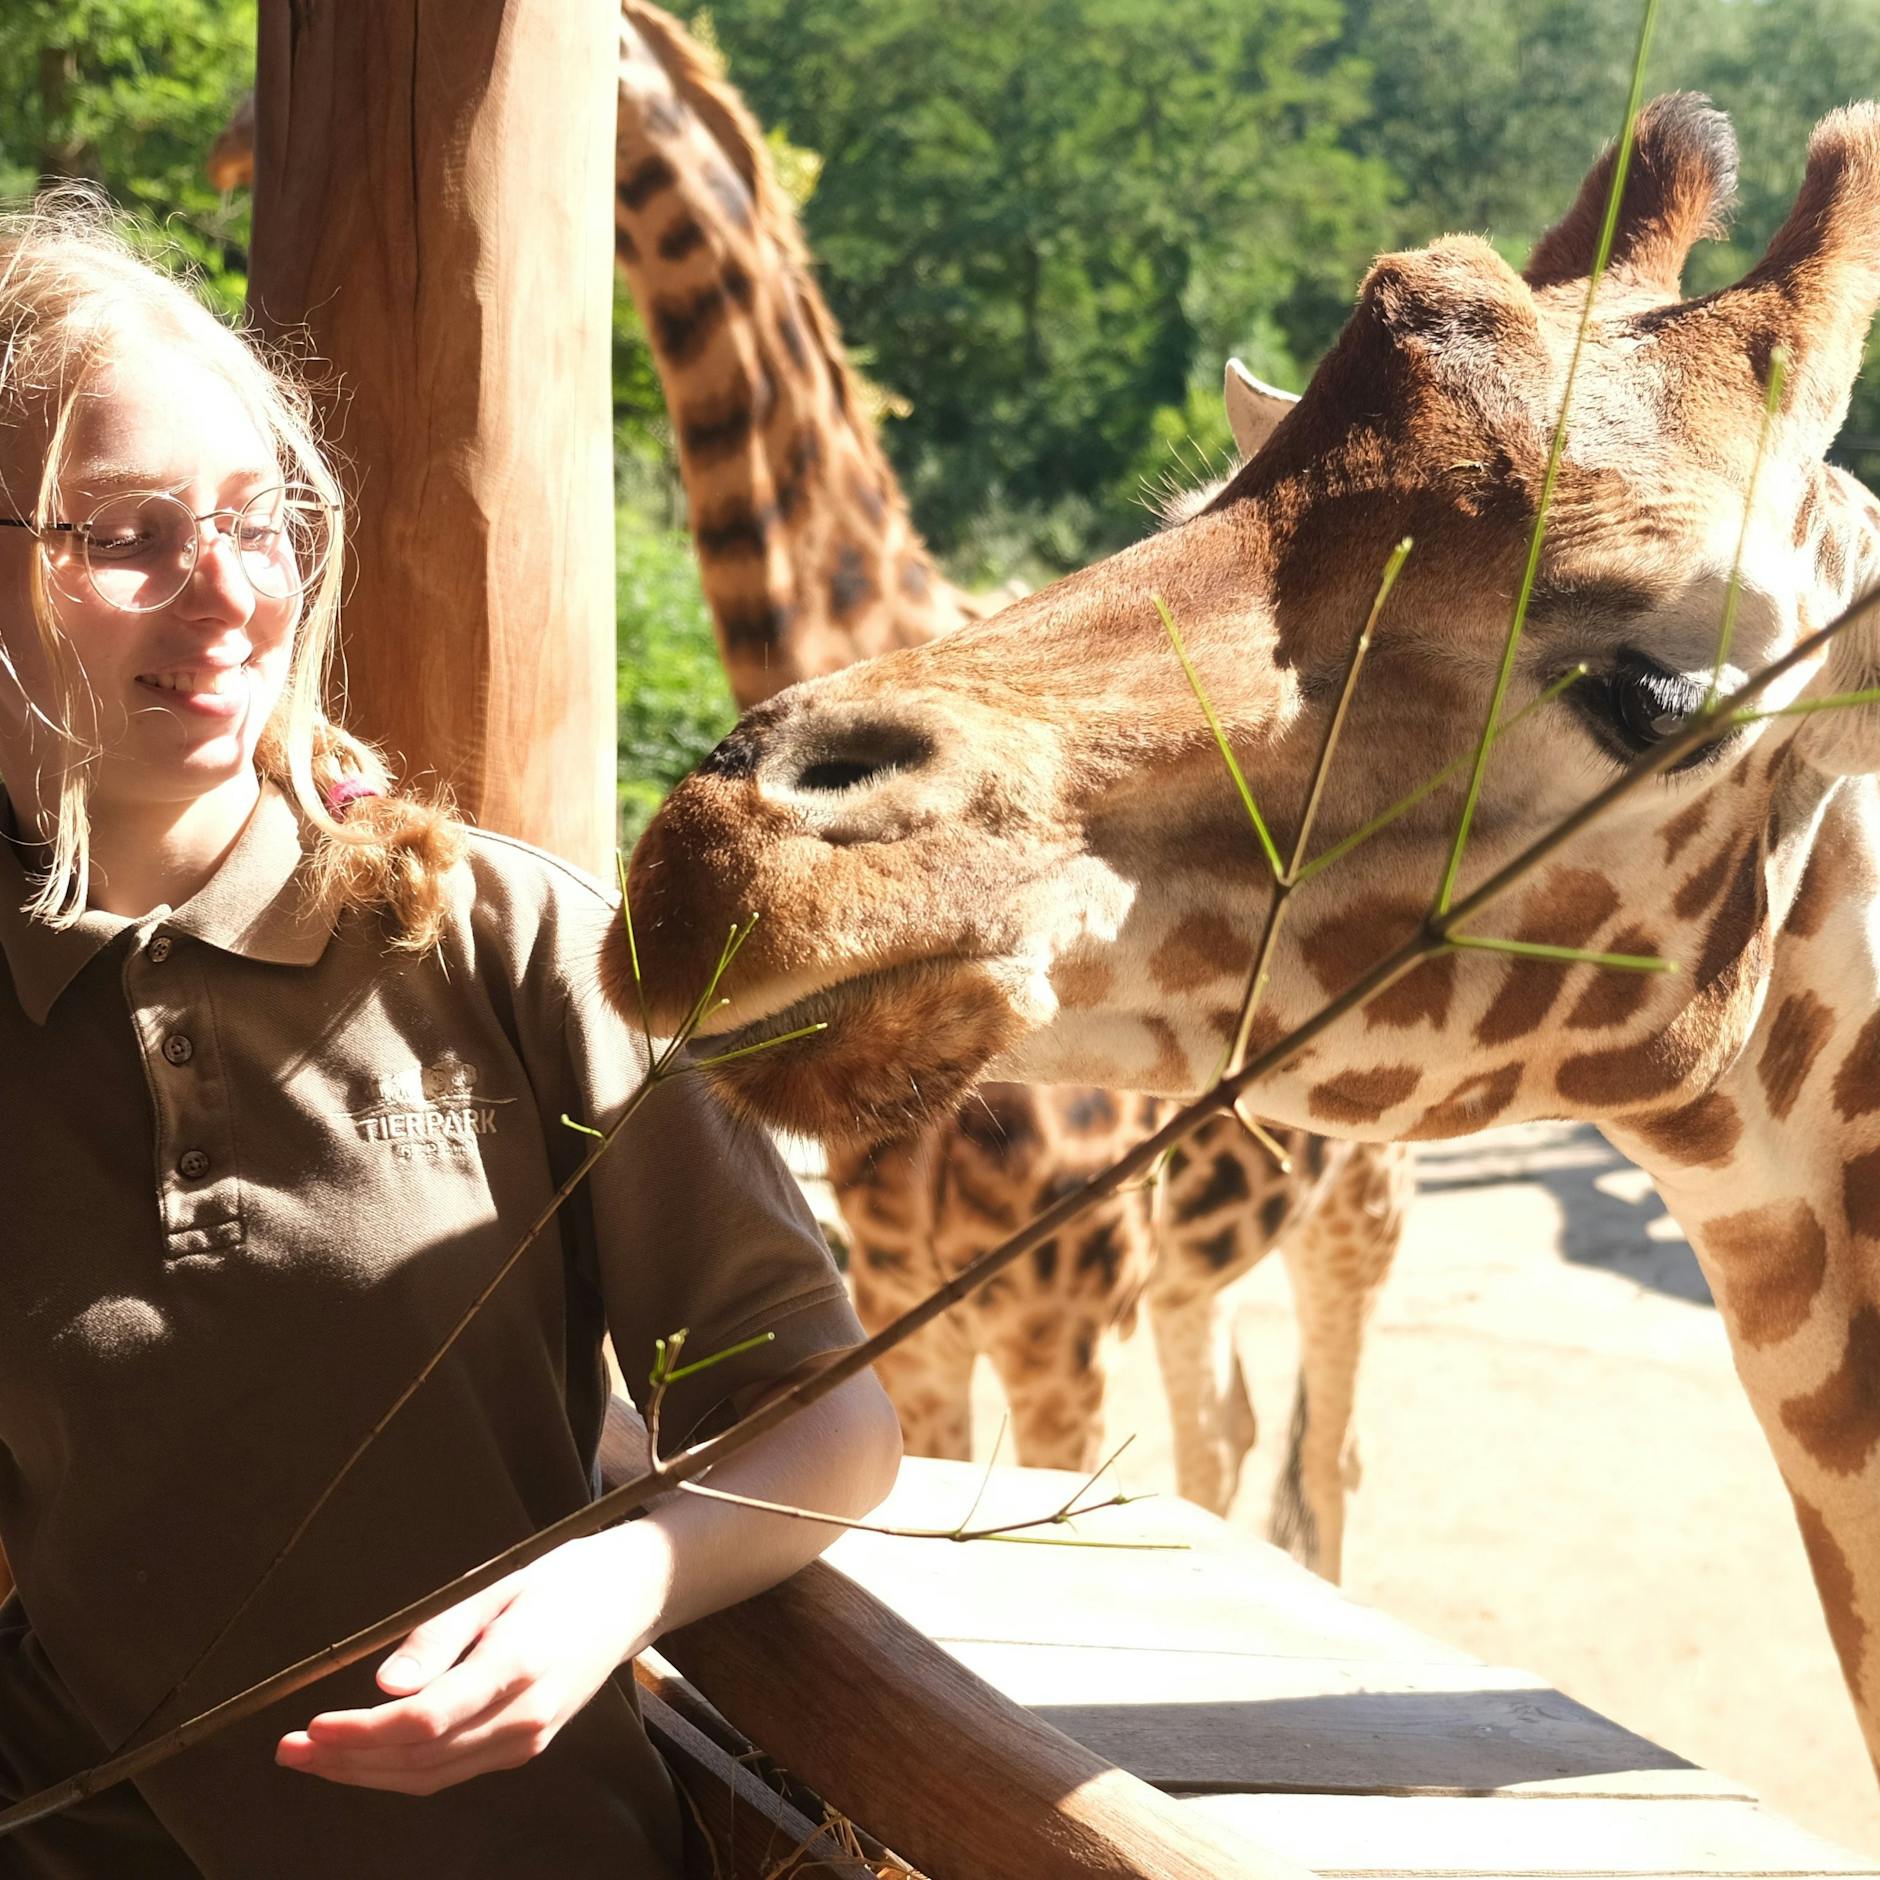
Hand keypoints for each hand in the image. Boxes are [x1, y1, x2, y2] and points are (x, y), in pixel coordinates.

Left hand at [275, 1529, 666, 1795]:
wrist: (633, 1596)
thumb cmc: (564, 1577)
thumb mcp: (500, 1583)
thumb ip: (440, 1633)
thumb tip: (384, 1685)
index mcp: (518, 1665)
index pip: (425, 1720)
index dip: (362, 1732)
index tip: (313, 1723)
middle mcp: (524, 1715)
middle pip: (420, 1760)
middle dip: (348, 1761)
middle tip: (291, 1749)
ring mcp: (528, 1738)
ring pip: (432, 1776)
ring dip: (366, 1773)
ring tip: (312, 1756)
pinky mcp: (526, 1746)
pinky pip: (452, 1771)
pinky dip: (402, 1770)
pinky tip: (366, 1756)